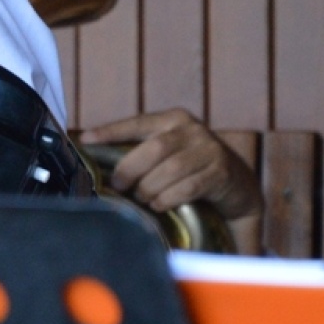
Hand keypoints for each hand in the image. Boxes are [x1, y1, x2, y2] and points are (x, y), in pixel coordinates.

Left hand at [78, 109, 261, 219]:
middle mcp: (192, 129)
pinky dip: (169, 198)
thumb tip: (99, 157)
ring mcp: (209, 149)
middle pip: (153, 148)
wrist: (238, 184)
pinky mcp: (221, 172)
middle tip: (119, 185)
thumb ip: (141, 151)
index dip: (110, 131)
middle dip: (131, 169)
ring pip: (171, 169)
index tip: (86, 140)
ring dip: (150, 188)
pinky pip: (189, 186)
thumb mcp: (169, 151)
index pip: (137, 123)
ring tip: (142, 198)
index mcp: (173, 119)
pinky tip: (159, 205)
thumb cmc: (192, 167)